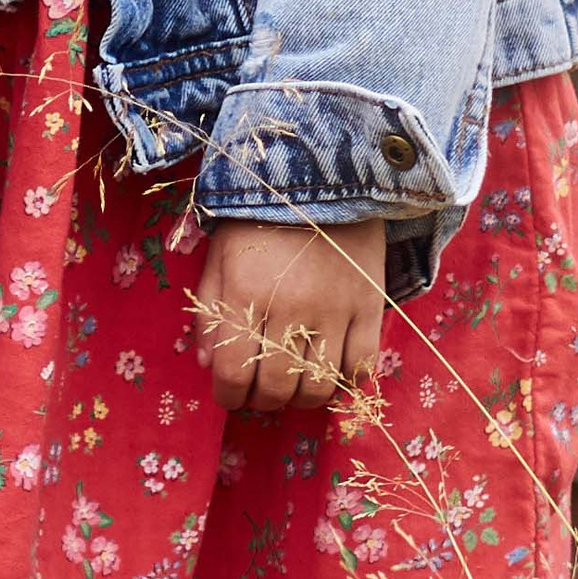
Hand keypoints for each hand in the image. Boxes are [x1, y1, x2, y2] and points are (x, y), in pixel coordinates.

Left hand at [194, 216, 386, 411]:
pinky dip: (345, 382)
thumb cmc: (259, 217)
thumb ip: (209, 310)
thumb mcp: (219, 255)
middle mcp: (287, 309)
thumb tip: (208, 365)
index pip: (232, 373)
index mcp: (243, 294)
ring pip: (317, 387)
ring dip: (301, 398)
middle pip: (275, 387)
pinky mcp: (369, 309)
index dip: (227, 396)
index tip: (229, 397)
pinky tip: (330, 372)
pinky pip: (361, 368)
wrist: (320, 177)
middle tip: (259, 394)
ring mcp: (333, 312)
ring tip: (292, 386)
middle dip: (261, 401)